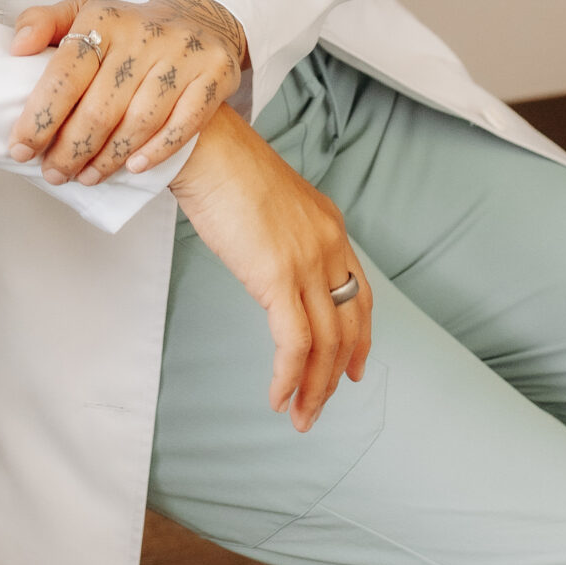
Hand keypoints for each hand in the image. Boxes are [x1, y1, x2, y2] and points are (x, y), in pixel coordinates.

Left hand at [7, 0, 246, 185]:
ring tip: (86, 176)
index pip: (65, 74)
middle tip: (53, 172)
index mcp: (105, 19)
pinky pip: (183, 124)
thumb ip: (43, 23)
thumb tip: (17, 47)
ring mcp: (183, 54)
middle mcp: (145, 34)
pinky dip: (156, 151)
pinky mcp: (215, 74)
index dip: (41, 117)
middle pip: (100, 108)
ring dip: (108, 158)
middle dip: (70, 150)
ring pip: (139, 122)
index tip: (21, 148)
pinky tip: (133, 167)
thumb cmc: (128, 28)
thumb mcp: (84, 13)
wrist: (199, 17)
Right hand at [171, 105, 371, 429]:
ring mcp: (308, 262)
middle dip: (335, 375)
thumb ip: (280, 237)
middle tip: (320, 406)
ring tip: (298, 417)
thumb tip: (269, 262)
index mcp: (329, 227)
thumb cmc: (222, 168)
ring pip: (324, 343)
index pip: (359, 293)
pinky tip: (276, 396)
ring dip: (313, 389)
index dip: (359, 337)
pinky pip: (294, 344)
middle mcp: (329, 246)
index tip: (353, 368)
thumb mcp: (268, 204)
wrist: (206, 147)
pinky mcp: (279, 277)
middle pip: (346, 326)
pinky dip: (288, 378)